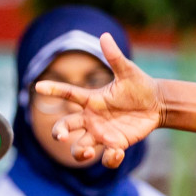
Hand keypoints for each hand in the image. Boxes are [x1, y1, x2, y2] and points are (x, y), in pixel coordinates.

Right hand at [35, 33, 161, 168]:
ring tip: (87, 150)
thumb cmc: (140, 86)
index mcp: (92, 99)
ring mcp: (102, 133)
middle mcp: (92, 118)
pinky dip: (109, 159)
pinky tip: (117, 153)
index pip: (68, 93)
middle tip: (59, 135)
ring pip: (81, 146)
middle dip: (60, 131)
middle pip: (67, 126)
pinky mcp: (116, 144)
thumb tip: (105, 36)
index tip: (38, 87)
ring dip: (79, 151)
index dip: (53, 89)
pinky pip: (107, 157)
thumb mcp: (128, 72)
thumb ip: (115, 58)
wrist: (157, 104)